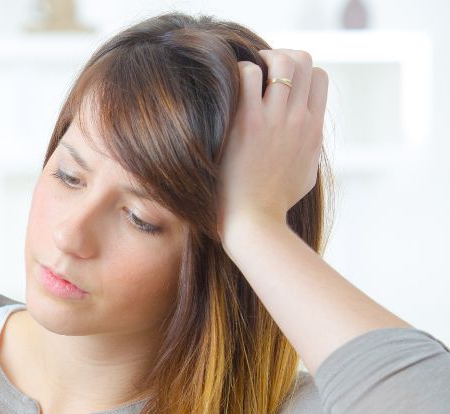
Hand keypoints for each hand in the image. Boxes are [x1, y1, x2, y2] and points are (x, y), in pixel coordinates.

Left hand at [220, 49, 328, 239]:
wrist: (254, 222)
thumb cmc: (274, 204)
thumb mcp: (306, 174)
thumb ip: (310, 148)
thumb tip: (310, 135)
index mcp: (313, 128)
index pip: (320, 76)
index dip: (299, 73)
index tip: (278, 85)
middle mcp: (298, 119)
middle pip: (302, 60)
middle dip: (280, 58)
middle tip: (259, 73)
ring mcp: (274, 119)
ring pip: (279, 62)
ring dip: (260, 62)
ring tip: (243, 78)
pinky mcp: (247, 123)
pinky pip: (247, 75)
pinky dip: (238, 73)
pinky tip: (226, 92)